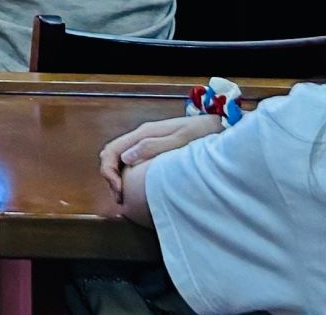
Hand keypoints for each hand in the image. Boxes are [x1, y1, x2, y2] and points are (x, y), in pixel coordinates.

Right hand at [97, 113, 222, 194]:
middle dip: (110, 177)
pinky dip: (127, 175)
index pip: (111, 150)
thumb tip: (126, 158)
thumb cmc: (201, 135)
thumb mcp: (178, 141)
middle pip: (112, 155)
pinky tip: (136, 188)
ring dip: (118, 177)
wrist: (218, 127)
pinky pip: (132, 161)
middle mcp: (141, 136)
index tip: (119, 191)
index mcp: (143, 133)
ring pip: (120, 159)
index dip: (108, 172)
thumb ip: (152, 147)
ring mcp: (148, 141)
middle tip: (121, 198)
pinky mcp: (155, 148)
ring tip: (126, 197)